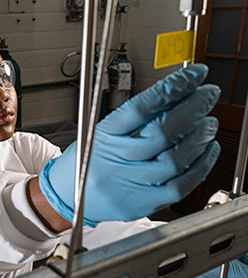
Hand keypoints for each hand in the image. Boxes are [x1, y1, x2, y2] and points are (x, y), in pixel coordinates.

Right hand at [38, 64, 219, 225]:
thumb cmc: (88, 157)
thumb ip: (135, 118)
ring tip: (210, 122)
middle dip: (193, 108)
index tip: (193, 75)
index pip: (141, 107)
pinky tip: (208, 150)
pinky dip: (201, 166)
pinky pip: (180, 185)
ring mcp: (131, 182)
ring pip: (175, 159)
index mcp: (104, 135)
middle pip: (161, 132)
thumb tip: (174, 95)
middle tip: (209, 93)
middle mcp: (117, 158)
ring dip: (199, 137)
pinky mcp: (145, 202)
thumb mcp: (101, 130)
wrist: (69, 195)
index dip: (171, 88)